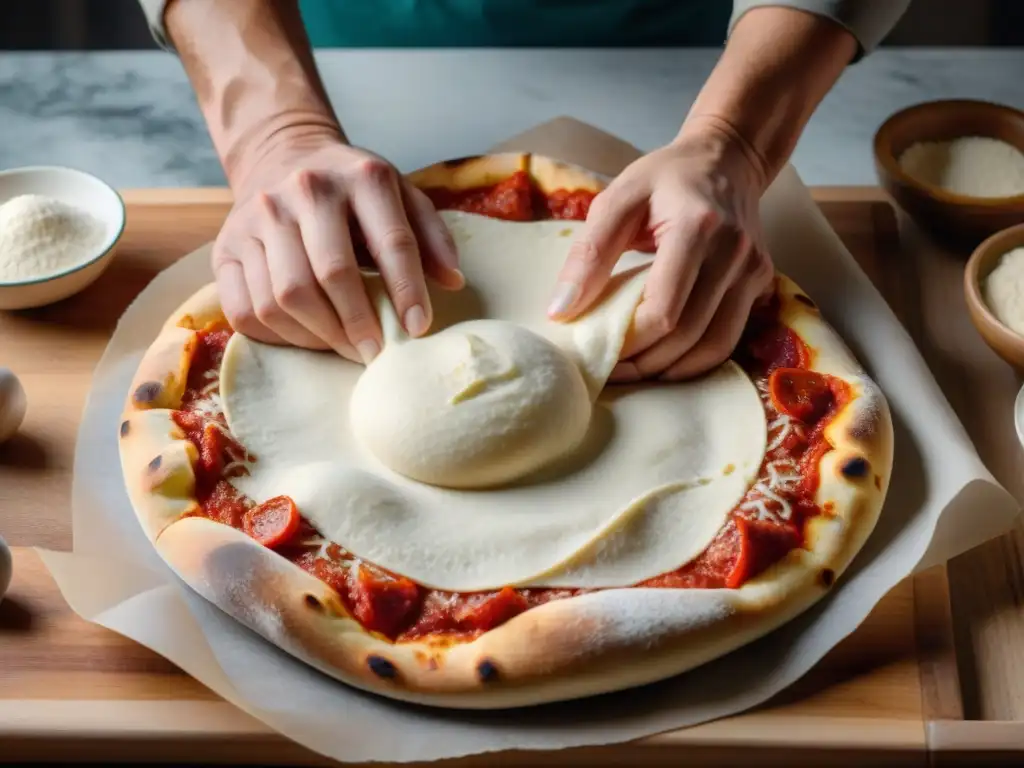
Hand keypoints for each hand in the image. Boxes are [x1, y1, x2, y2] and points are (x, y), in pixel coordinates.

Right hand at [212, 131, 462, 363]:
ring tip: (345, 348)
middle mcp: (305, 190)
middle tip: (376, 352)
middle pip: (330, 274)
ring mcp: (258, 217)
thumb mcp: (403, 196)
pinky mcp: (225, 246)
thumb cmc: (355, 192)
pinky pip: (245, 310)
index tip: (418, 328)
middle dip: (358, 323)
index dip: (407, 290)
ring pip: (283, 297)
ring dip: (319, 336)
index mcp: (361, 177)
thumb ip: (431, 237)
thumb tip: (453, 282)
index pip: (390, 242)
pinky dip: (277, 336)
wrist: (284, 157)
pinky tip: (306, 337)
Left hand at [548, 121, 773, 381]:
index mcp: (697, 227)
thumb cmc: (665, 178)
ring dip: (672, 369)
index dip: (630, 341)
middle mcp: (735, 253)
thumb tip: (561, 311)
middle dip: (646, 363)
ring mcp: (754, 270)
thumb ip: (588, 254)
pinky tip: (667, 359)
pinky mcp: (762, 282)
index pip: (665, 309)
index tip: (597, 349)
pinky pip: (729, 337)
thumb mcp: (616, 200)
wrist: (727, 158)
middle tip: (610, 370)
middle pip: (689, 335)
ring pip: (715, 346)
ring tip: (636, 370)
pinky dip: (697, 358)